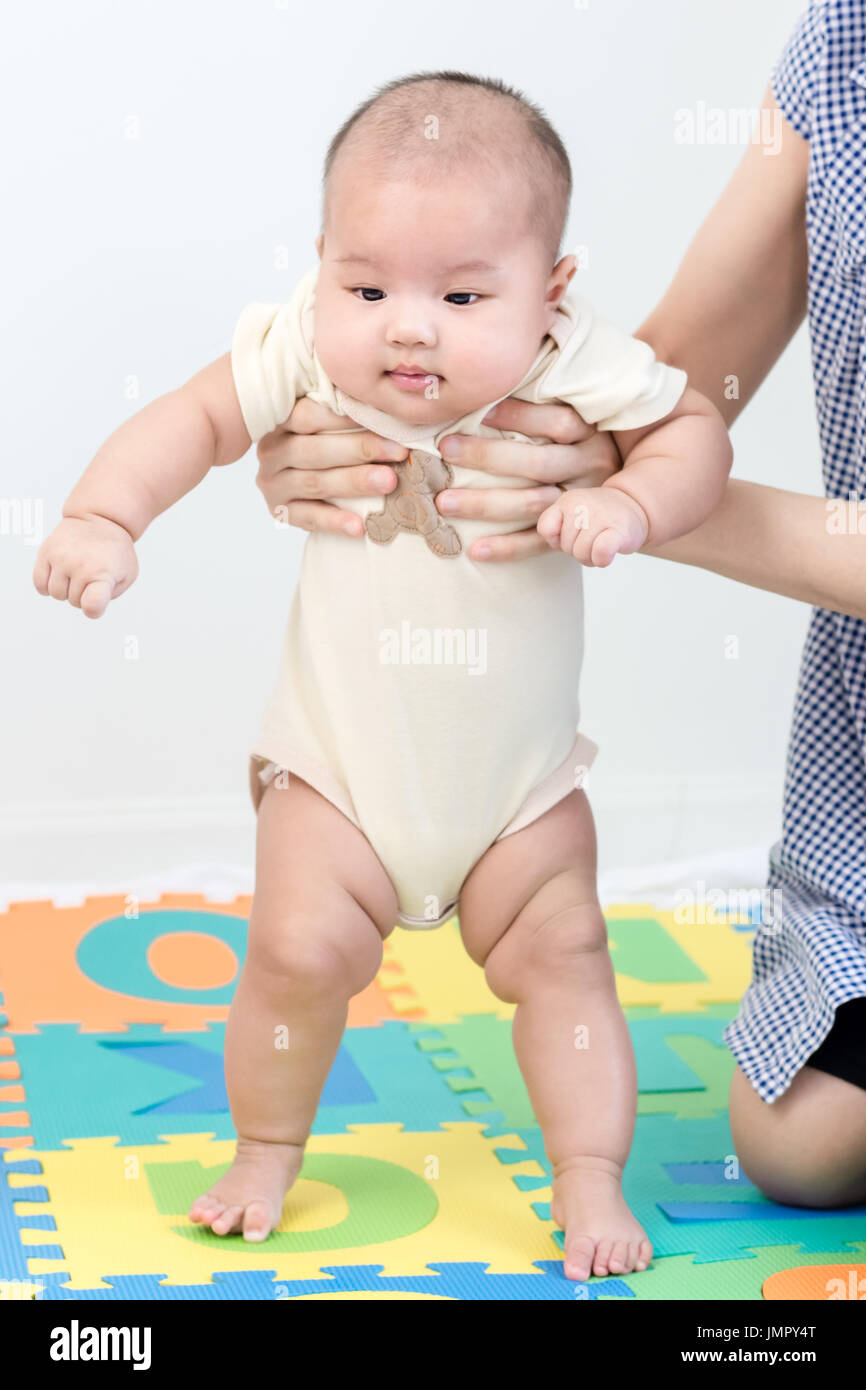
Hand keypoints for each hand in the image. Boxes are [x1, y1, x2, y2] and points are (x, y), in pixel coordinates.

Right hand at [33, 516, 138, 617]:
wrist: (101, 519)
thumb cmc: (116, 553)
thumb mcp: (127, 574)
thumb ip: (110, 595)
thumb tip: (87, 607)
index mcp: (104, 573)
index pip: (92, 603)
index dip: (93, 609)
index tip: (95, 604)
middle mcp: (80, 565)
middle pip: (74, 602)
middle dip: (83, 595)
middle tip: (91, 577)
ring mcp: (61, 558)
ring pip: (55, 594)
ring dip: (66, 590)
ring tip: (77, 573)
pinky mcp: (46, 552)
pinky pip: (39, 584)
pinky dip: (48, 585)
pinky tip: (60, 575)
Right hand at [255, 398, 407, 534]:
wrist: (305, 484)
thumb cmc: (326, 444)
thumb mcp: (327, 424)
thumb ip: (346, 414)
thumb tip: (387, 409)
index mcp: (281, 420)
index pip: (309, 415)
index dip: (346, 418)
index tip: (385, 419)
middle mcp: (272, 451)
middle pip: (315, 450)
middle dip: (360, 449)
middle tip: (399, 452)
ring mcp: (273, 483)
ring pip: (314, 482)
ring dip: (354, 482)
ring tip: (389, 482)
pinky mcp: (279, 512)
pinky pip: (308, 518)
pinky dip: (335, 521)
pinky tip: (359, 526)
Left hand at [434, 398, 621, 560]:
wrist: (623, 498)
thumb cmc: (578, 441)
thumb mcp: (576, 412)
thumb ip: (544, 397)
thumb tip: (490, 380)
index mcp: (592, 432)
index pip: (558, 421)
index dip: (519, 414)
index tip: (478, 411)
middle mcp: (592, 466)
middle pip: (539, 462)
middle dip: (488, 456)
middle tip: (446, 448)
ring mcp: (583, 502)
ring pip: (533, 504)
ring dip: (485, 504)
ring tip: (444, 502)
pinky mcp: (574, 533)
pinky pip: (539, 543)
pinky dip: (507, 548)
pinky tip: (475, 550)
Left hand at [537, 485, 648, 566]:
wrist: (636, 507)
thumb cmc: (600, 517)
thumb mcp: (571, 513)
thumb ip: (555, 527)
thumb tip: (557, 543)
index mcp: (567, 500)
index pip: (545, 528)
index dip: (557, 540)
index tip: (573, 535)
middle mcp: (582, 505)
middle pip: (566, 547)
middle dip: (579, 551)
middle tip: (594, 540)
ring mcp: (601, 516)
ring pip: (581, 554)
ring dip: (592, 558)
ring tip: (603, 544)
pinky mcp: (620, 530)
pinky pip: (600, 552)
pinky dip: (602, 559)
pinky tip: (610, 552)